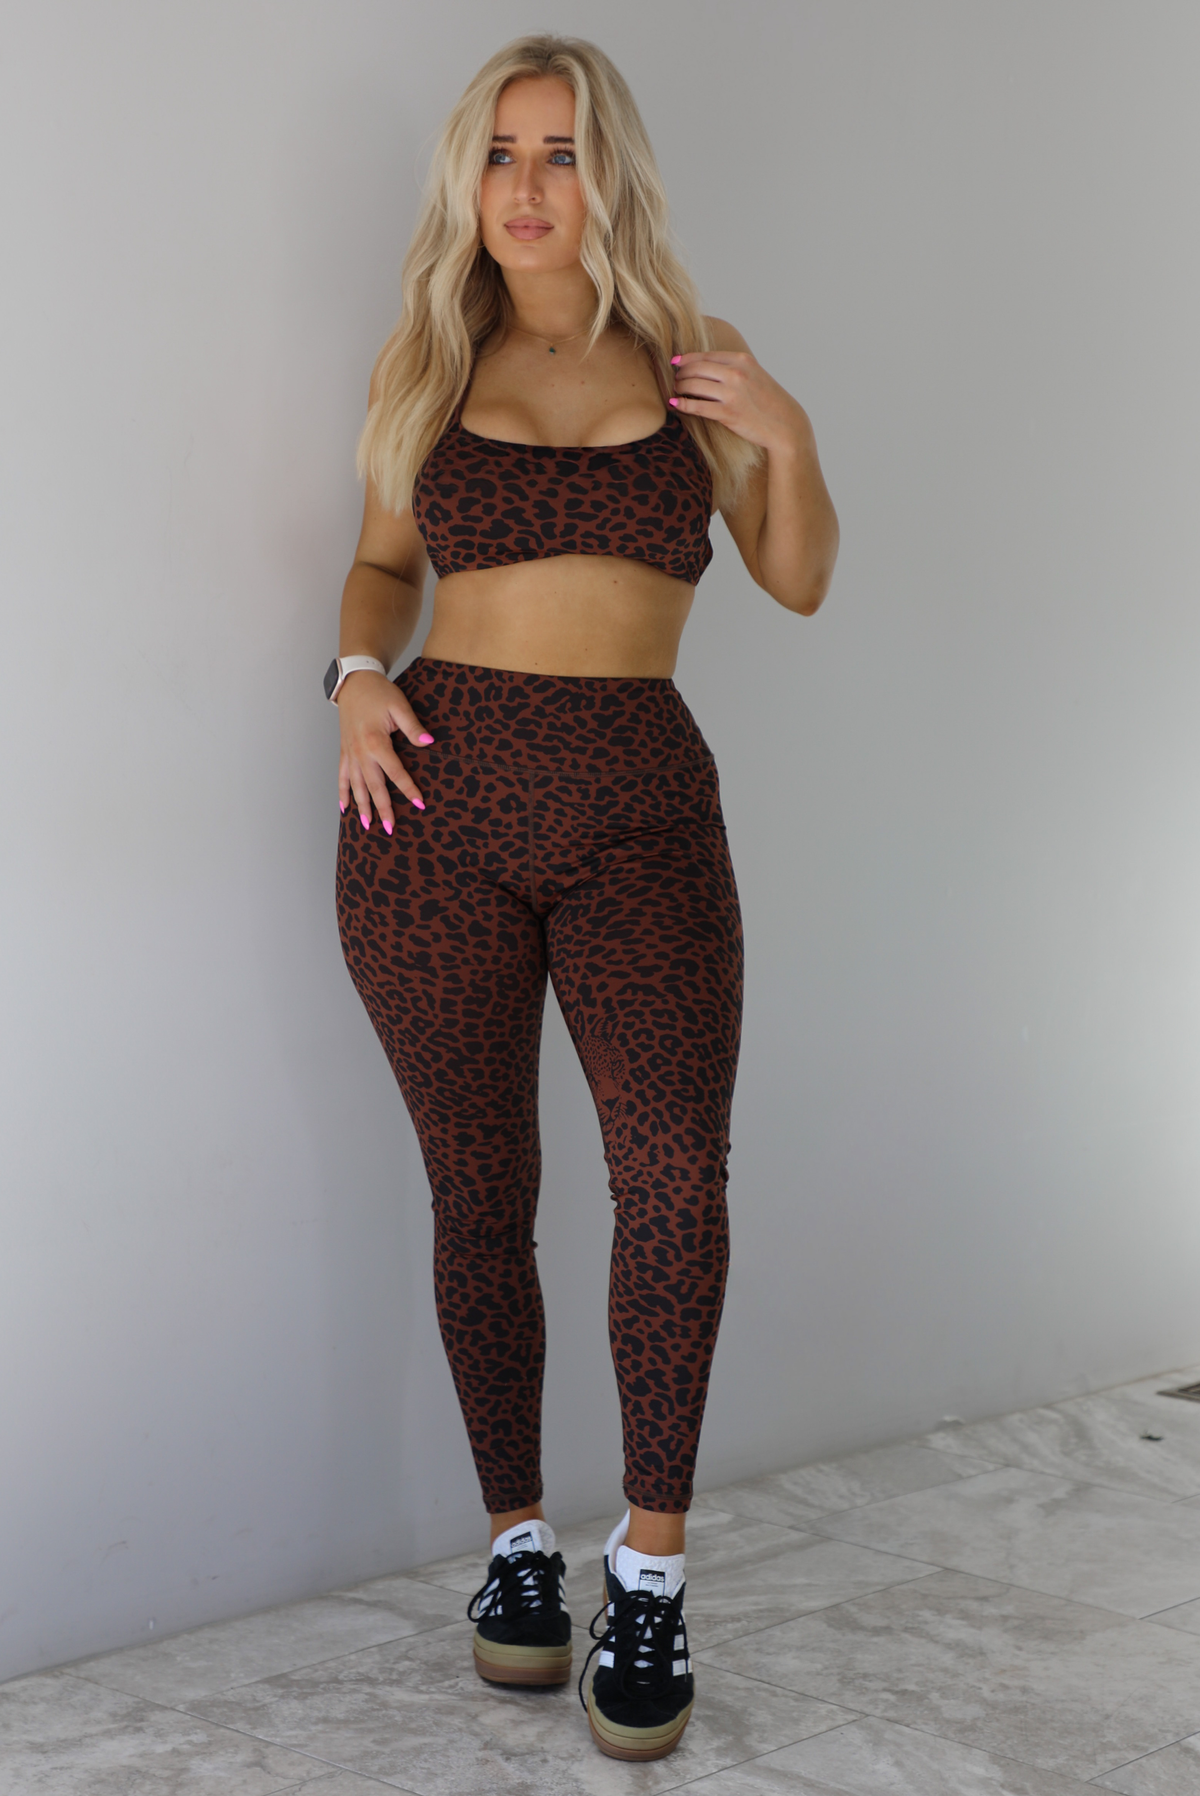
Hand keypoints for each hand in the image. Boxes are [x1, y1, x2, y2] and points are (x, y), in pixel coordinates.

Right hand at [337, 671, 433, 833]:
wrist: (354, 682)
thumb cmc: (379, 693)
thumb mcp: (400, 706)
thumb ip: (413, 727)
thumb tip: (428, 742)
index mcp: (376, 742)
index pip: (395, 772)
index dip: (408, 789)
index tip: (420, 803)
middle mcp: (360, 752)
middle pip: (373, 786)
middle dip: (383, 808)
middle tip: (391, 828)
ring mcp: (350, 753)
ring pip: (355, 786)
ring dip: (362, 807)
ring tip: (368, 825)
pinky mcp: (344, 751)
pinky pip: (342, 777)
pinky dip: (343, 793)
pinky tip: (345, 809)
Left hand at [670, 350, 810, 457]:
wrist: (785, 423)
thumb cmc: (768, 400)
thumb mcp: (754, 374)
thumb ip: (733, 367)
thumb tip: (705, 365)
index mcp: (741, 360)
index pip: (705, 356)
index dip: (685, 359)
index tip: (675, 363)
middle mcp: (736, 373)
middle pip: (696, 369)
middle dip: (680, 374)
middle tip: (674, 380)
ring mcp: (732, 394)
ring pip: (693, 386)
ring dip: (679, 388)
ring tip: (674, 391)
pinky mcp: (728, 414)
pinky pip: (697, 407)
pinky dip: (683, 405)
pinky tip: (675, 405)